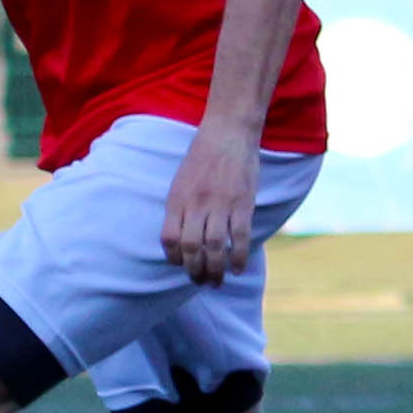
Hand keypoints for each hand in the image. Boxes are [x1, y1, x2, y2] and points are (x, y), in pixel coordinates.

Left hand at [160, 123, 264, 283]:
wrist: (228, 131)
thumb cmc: (203, 156)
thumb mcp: (181, 180)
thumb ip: (180, 207)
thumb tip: (181, 238)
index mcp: (177, 198)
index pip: (169, 239)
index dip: (174, 259)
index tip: (182, 266)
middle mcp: (196, 204)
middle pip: (191, 248)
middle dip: (195, 271)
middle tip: (201, 282)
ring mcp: (220, 204)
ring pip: (214, 248)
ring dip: (215, 270)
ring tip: (217, 281)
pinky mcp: (242, 202)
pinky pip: (239, 237)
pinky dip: (238, 257)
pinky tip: (238, 269)